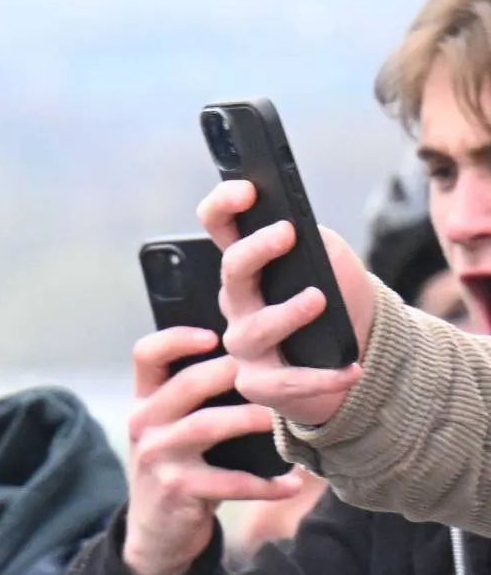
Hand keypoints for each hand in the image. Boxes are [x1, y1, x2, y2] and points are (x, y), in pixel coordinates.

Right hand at [119, 322, 304, 574]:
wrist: (157, 529)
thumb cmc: (181, 464)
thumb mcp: (174, 425)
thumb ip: (198, 392)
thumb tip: (259, 349)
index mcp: (147, 399)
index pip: (147, 354)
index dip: (177, 338)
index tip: (217, 334)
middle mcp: (145, 423)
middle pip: (190, 383)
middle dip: (242, 371)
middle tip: (286, 367)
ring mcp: (158, 457)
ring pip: (210, 425)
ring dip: (256, 419)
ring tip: (290, 421)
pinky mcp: (177, 489)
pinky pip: (229, 481)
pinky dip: (265, 484)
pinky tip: (292, 484)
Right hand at [204, 178, 378, 433]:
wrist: (354, 350)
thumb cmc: (336, 299)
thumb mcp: (326, 259)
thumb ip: (311, 240)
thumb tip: (297, 229)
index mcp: (249, 265)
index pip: (220, 226)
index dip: (223, 206)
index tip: (247, 190)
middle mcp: (237, 303)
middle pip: (232, 274)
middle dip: (254, 251)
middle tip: (288, 233)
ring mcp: (245, 345)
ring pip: (253, 330)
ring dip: (285, 314)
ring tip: (319, 300)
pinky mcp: (261, 384)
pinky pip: (285, 382)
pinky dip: (322, 377)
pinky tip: (350, 368)